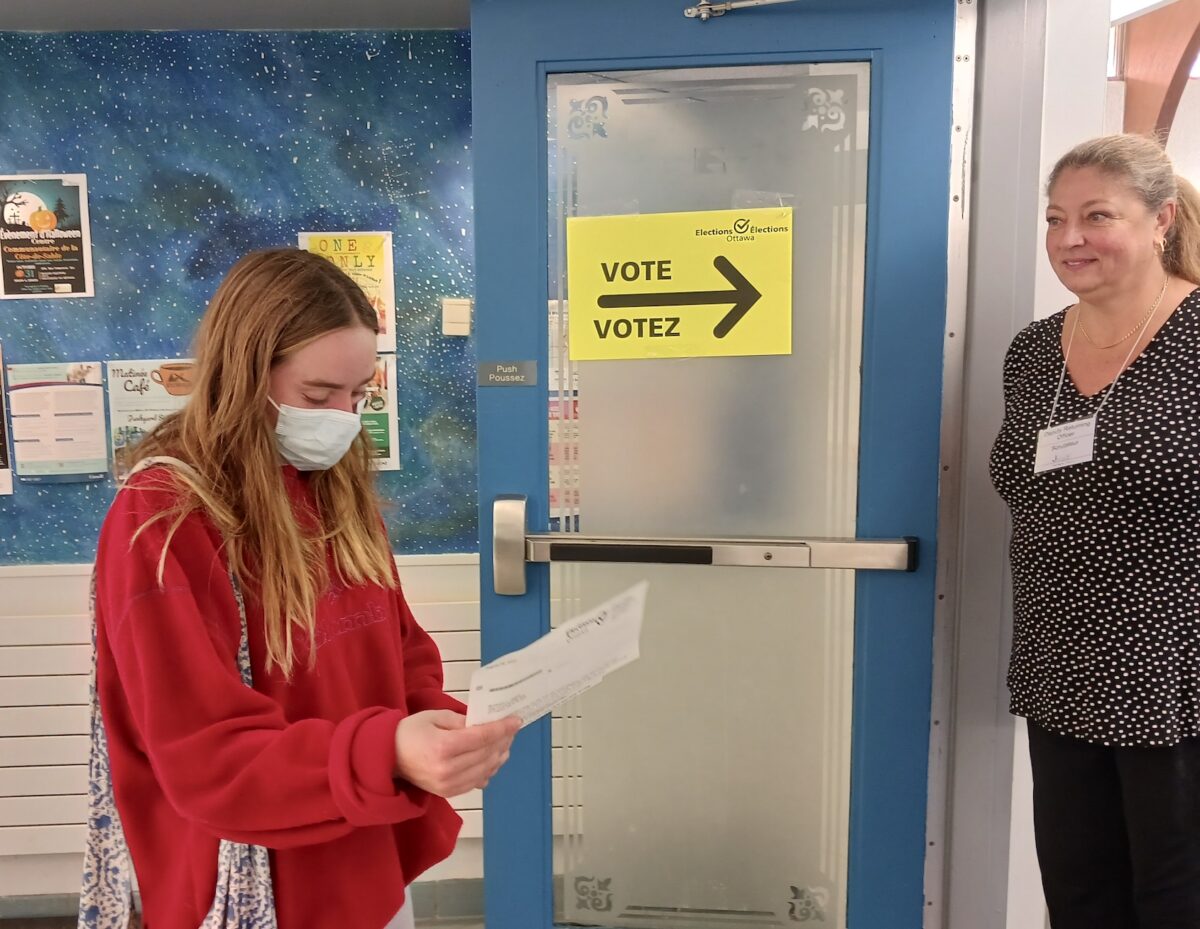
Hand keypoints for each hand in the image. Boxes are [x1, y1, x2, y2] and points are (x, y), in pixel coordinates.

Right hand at [393, 710, 519, 797]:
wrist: (388, 758)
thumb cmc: (411, 732)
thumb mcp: (435, 717)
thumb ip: (462, 721)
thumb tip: (486, 724)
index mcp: (443, 747)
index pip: (482, 737)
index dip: (502, 728)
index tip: (516, 720)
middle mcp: (448, 769)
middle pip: (487, 754)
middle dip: (503, 740)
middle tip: (511, 729)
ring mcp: (449, 785)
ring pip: (486, 770)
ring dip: (499, 756)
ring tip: (505, 743)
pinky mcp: (449, 793)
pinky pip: (477, 782)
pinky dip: (489, 770)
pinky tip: (493, 758)